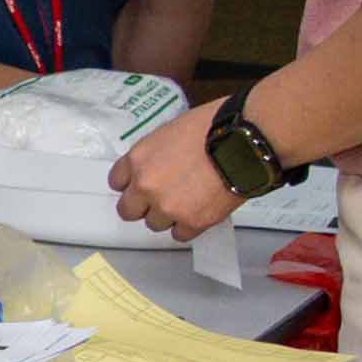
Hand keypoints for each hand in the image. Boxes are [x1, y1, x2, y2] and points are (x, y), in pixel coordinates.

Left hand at [110, 109, 233, 243]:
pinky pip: (180, 234)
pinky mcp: (191, 222)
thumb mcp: (171, 132)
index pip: (117, 182)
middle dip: (144, 206)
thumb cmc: (214, 126)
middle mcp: (146, 186)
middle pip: (129, 211)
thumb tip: (155, 168)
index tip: (142, 185)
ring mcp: (167, 207)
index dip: (132, 184)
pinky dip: (189, 226)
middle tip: (163, 198)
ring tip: (190, 199)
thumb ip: (154, 155)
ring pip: (155, 224)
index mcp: (138, 159)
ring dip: (169, 216)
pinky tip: (201, 210)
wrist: (244, 141)